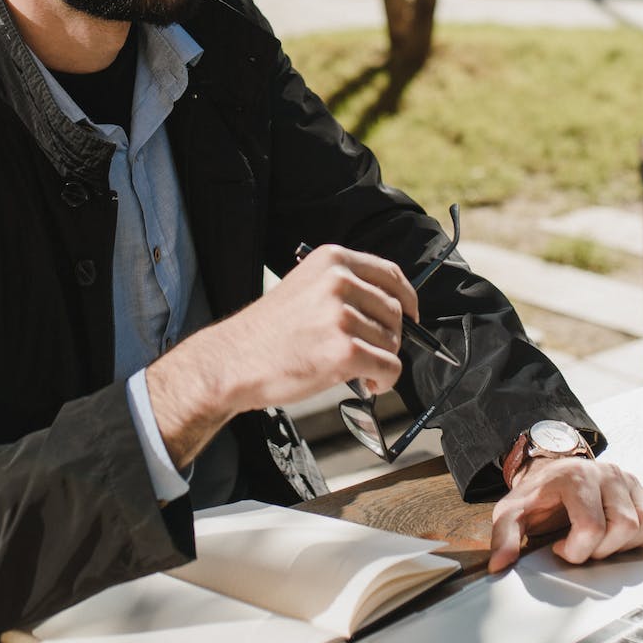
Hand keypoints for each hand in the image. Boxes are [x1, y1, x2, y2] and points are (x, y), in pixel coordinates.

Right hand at [146, 245, 416, 466]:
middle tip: (366, 354)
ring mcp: (342, 315)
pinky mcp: (345, 350)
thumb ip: (345, 289)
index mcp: (331, 259)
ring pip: (393, 342)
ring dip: (381, 361)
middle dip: (388, 337)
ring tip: (355, 369)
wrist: (232, 362)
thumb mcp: (305, 288)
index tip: (411, 315)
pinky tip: (367, 383)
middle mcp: (339, 281)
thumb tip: (391, 309)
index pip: (389, 274)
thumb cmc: (267, 333)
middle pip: (395, 311)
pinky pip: (389, 367)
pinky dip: (384, 380)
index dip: (407, 298)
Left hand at [487, 457, 642, 573]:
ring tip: (602, 542)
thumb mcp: (512, 512)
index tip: (560, 547)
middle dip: (603, 549)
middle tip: (583, 546)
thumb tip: (500, 565)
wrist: (554, 471)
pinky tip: (623, 538)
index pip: (592, 527)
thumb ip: (505, 536)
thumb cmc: (537, 496)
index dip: (576, 550)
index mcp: (576, 477)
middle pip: (624, 526)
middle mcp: (609, 474)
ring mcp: (632, 482)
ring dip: (627, 545)